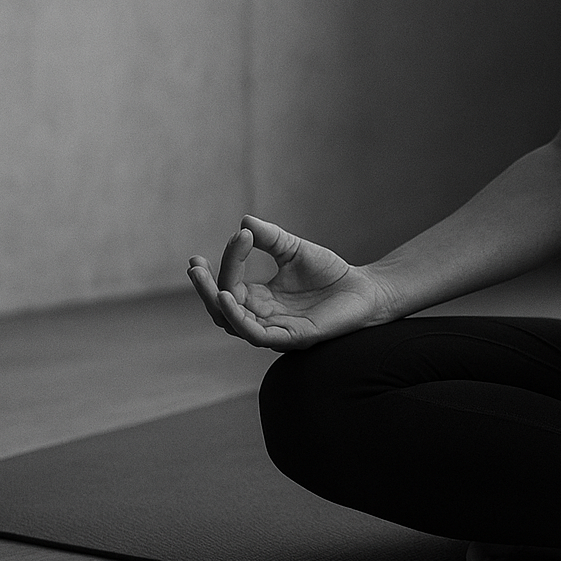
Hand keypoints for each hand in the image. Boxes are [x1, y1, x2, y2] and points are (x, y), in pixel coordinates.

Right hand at [186, 216, 387, 350]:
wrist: (367, 290)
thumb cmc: (331, 274)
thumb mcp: (295, 250)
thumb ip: (271, 238)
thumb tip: (244, 222)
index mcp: (260, 300)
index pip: (231, 284)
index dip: (229, 261)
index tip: (239, 235)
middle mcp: (262, 319)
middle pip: (221, 309)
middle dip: (204, 288)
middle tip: (194, 265)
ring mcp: (275, 331)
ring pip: (232, 324)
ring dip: (215, 301)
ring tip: (205, 277)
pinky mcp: (292, 339)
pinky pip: (256, 335)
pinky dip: (238, 318)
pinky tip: (228, 296)